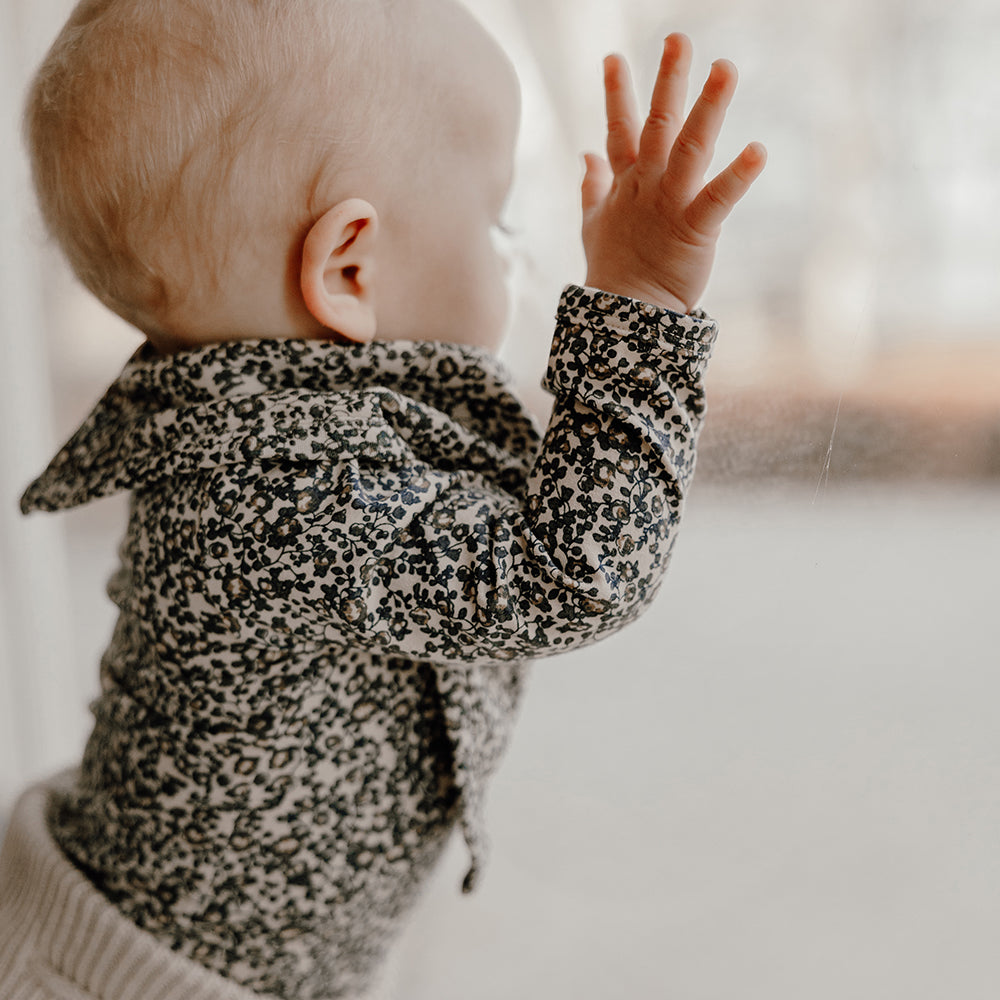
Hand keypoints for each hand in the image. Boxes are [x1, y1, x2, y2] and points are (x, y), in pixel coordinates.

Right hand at [582, 33, 765, 312]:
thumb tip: (585, 154)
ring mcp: (669, 204)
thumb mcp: (594, 223)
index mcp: (625, 183)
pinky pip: (718, 199)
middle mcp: (647, 186)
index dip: (617, 94)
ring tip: (725, 67)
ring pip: (689, 147)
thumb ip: (593, 185)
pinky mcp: (694, 230)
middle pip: (657, 124)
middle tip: (679, 38)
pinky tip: (759, 149)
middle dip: (669, 80)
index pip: (619, 130)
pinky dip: (738, 176)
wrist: (624, 315)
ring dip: (708, 107)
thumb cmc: (613, 270)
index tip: (613, 56)